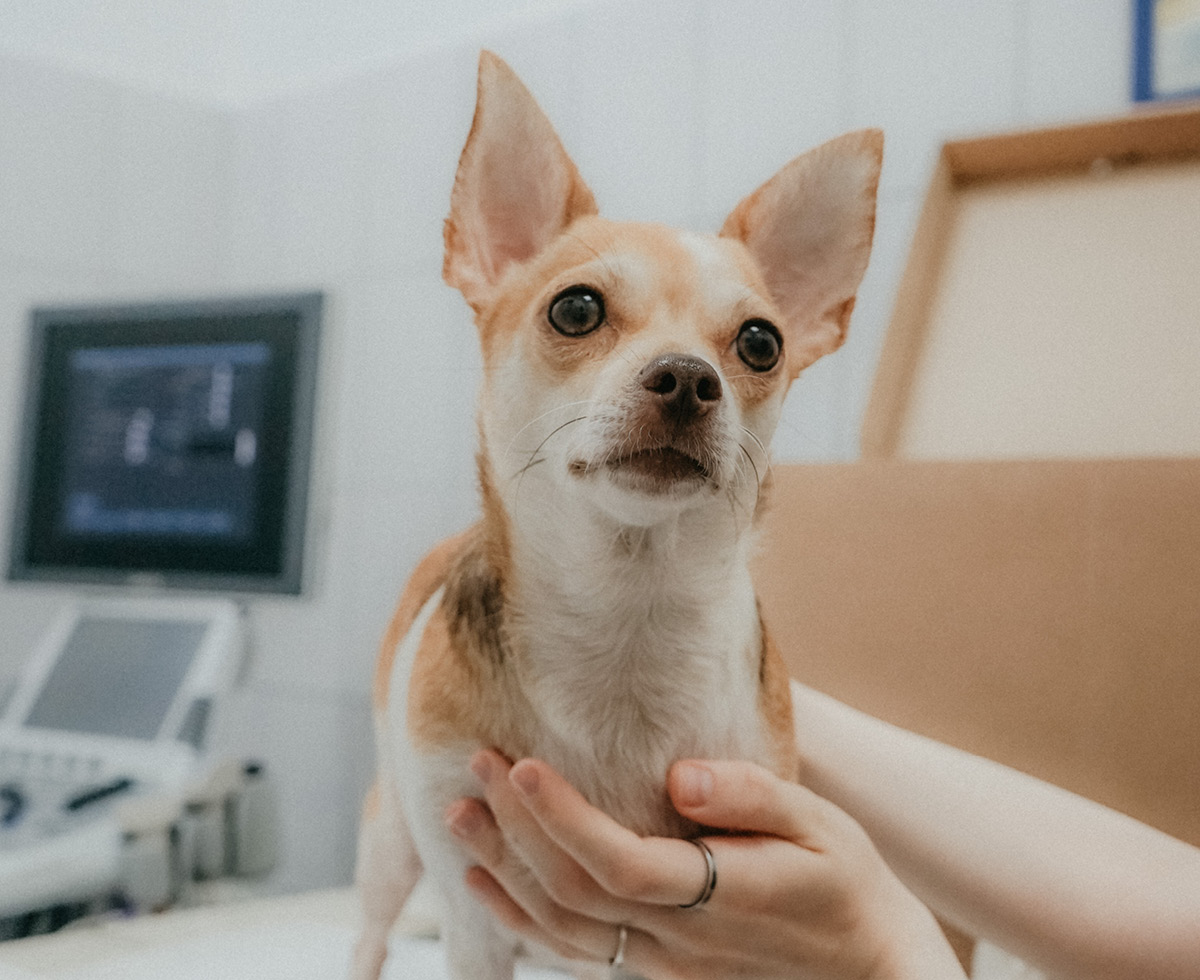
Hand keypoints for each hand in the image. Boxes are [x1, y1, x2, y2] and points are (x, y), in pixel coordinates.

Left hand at [446, 751, 965, 979]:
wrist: (868, 966)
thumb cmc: (846, 882)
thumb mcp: (820, 826)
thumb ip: (751, 797)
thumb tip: (679, 776)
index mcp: (719, 897)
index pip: (619, 863)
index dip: (562, 818)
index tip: (522, 765)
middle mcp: (679, 941)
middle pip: (572, 893)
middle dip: (515, 827)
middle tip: (478, 762)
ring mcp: (661, 964)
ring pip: (560, 929)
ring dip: (504, 870)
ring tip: (461, 815)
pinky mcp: (654, 970)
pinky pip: (572, 952)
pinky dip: (520, 919)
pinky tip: (488, 882)